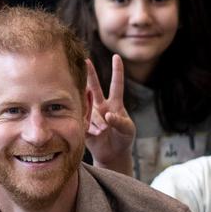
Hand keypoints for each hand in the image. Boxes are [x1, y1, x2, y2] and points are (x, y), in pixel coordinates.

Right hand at [85, 56, 134, 174]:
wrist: (112, 154)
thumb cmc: (124, 139)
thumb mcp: (127, 130)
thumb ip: (120, 121)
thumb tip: (107, 115)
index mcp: (115, 104)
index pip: (116, 84)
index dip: (117, 71)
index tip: (116, 57)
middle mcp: (101, 106)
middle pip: (94, 87)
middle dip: (90, 74)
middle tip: (85, 61)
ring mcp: (91, 114)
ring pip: (90, 110)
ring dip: (97, 120)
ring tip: (103, 131)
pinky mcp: (84, 124)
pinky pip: (83, 121)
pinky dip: (90, 128)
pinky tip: (94, 135)